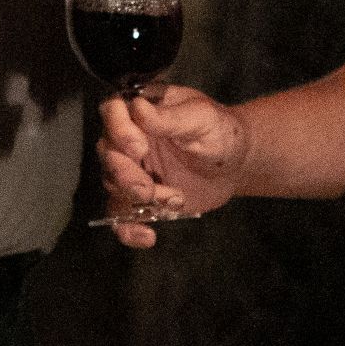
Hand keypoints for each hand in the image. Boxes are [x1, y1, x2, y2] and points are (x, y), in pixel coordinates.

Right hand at [95, 82, 243, 247]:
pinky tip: (147, 236)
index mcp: (141, 110)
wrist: (236, 164)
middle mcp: (129, 137)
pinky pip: (120, 215)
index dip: (119, 131)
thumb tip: (137, 108)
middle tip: (148, 189)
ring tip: (174, 199)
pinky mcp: (139, 197)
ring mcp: (133, 168)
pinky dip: (128, 230)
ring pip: (113, 184)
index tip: (140, 149)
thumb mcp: (202, 119)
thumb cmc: (221, 132)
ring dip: (138, 199)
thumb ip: (170, 117)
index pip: (112, 111)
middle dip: (125, 175)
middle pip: (108, 153)